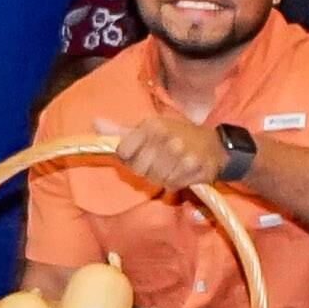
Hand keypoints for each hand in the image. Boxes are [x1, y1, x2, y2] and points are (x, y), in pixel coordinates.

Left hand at [98, 113, 230, 192]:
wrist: (213, 143)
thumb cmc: (175, 134)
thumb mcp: (148, 128)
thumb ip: (120, 130)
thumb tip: (95, 123)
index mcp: (152, 125)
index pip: (123, 152)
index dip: (128, 157)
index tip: (138, 153)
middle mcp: (167, 138)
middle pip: (139, 169)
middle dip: (145, 169)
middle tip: (157, 162)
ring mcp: (183, 153)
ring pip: (156, 178)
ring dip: (161, 177)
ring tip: (169, 166)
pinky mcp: (197, 168)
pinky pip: (174, 185)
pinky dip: (175, 182)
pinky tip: (181, 172)